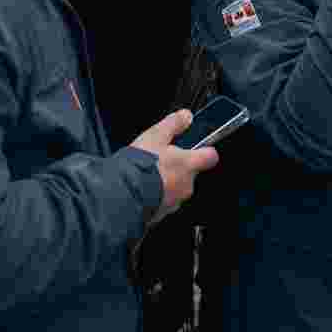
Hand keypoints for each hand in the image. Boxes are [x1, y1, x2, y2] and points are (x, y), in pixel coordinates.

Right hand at [130, 109, 219, 225]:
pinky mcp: (160, 215)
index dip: (205, 151)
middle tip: (160, 160)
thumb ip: (173, 125)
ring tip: (146, 175)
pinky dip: (154, 196)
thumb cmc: (140, 166)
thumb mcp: (155, 136)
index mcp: (189, 165)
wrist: (121, 196)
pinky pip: (162, 203)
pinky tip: (140, 189)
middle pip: (190, 174)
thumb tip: (186, 116)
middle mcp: (186, 185)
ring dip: (165, 183)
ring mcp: (174, 202)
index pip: (210, 157)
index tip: (198, 147)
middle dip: (177, 168)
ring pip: (175, 189)